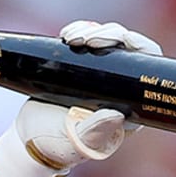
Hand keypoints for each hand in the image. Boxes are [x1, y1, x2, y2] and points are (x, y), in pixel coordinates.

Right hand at [17, 20, 162, 166]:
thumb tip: (117, 114)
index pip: (145, 68)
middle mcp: (118, 87)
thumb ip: (96, 132)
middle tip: (87, 39)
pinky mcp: (80, 64)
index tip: (123, 39)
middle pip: (126, 47)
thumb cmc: (57, 146)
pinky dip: (78, 30)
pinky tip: (67, 35)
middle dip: (110, 34)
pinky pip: (86, 38)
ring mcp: (100, 74)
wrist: (30, 138)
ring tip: (71, 38)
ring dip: (91, 30)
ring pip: (106, 39)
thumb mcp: (77, 141)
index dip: (140, 46)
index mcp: (128, 105)